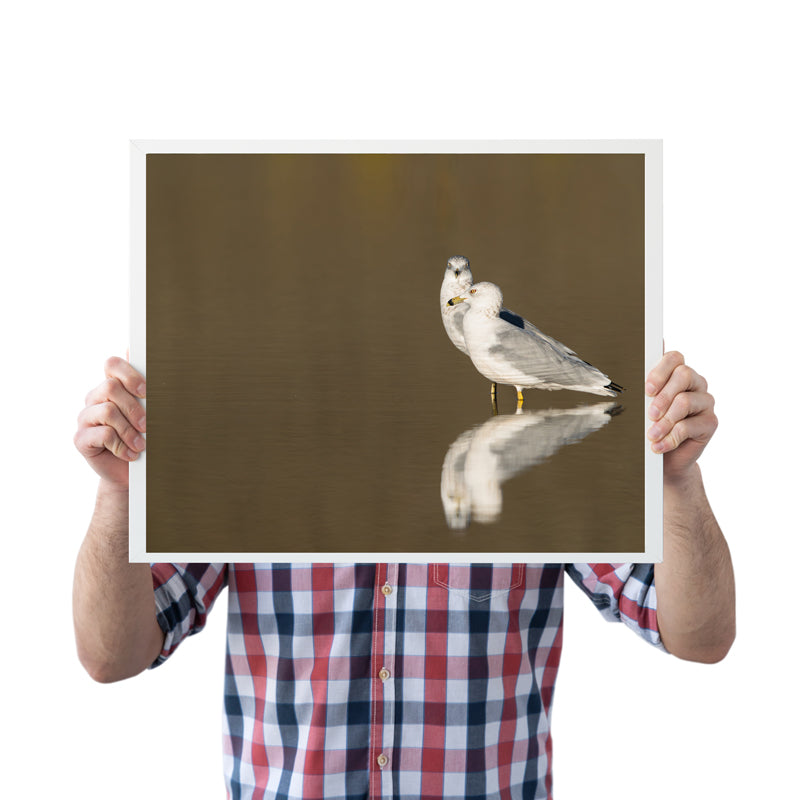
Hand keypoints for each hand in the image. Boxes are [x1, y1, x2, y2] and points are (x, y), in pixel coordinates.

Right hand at [74, 356, 146, 488]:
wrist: (130, 472)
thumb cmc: (143, 438)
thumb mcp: (150, 415)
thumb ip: (149, 394)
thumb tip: (159, 369)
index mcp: (111, 387)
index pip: (112, 364)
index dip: (129, 375)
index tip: (146, 392)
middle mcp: (95, 399)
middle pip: (110, 387)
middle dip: (133, 407)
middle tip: (147, 425)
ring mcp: (85, 418)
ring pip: (107, 411)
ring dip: (129, 430)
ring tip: (141, 445)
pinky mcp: (81, 439)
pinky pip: (102, 434)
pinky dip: (121, 445)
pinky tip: (130, 454)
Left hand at [645, 351, 717, 482]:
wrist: (664, 459)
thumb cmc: (651, 426)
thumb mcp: (643, 406)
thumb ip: (643, 389)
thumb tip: (630, 369)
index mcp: (677, 373)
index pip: (674, 358)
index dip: (660, 371)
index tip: (647, 390)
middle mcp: (695, 383)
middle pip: (684, 375)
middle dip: (663, 396)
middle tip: (649, 415)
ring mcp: (705, 402)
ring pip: (685, 401)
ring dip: (664, 421)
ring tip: (651, 435)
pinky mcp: (710, 422)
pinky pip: (689, 426)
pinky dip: (670, 438)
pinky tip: (658, 446)